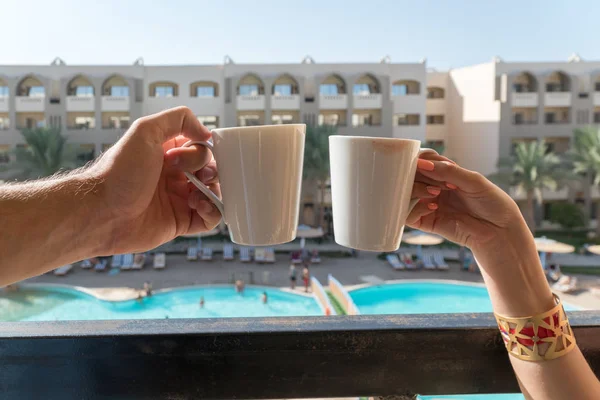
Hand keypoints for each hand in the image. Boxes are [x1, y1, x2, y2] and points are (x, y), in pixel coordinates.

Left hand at [88, 107, 221, 254]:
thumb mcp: (145, 130)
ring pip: (214, 193)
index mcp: (167, 153)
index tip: (177, 158)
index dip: (198, 151)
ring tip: (195, 195)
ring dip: (213, 191)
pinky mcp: (181, 222)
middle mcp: (175, 175)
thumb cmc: (118, 172)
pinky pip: (210, 218)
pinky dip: (213, 212)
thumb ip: (178, 119)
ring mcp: (179, 199)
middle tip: (193, 177)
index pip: (200, 147)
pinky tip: (199, 207)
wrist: (101, 212)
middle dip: (210, 171)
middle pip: (211, 169)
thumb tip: (207, 132)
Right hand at [407, 154, 523, 249]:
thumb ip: (447, 171)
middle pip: (410, 176)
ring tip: (436, 193)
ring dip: (416, 190)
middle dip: (418, 175)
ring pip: (405, 194)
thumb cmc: (492, 203)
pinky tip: (433, 207)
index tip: (427, 163)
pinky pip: (408, 215)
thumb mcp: (473, 181)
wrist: (500, 232)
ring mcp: (428, 204)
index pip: (422, 161)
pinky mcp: (427, 223)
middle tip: (438, 182)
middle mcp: (433, 188)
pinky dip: (416, 208)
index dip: (420, 160)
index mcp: (444, 175)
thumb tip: (420, 163)